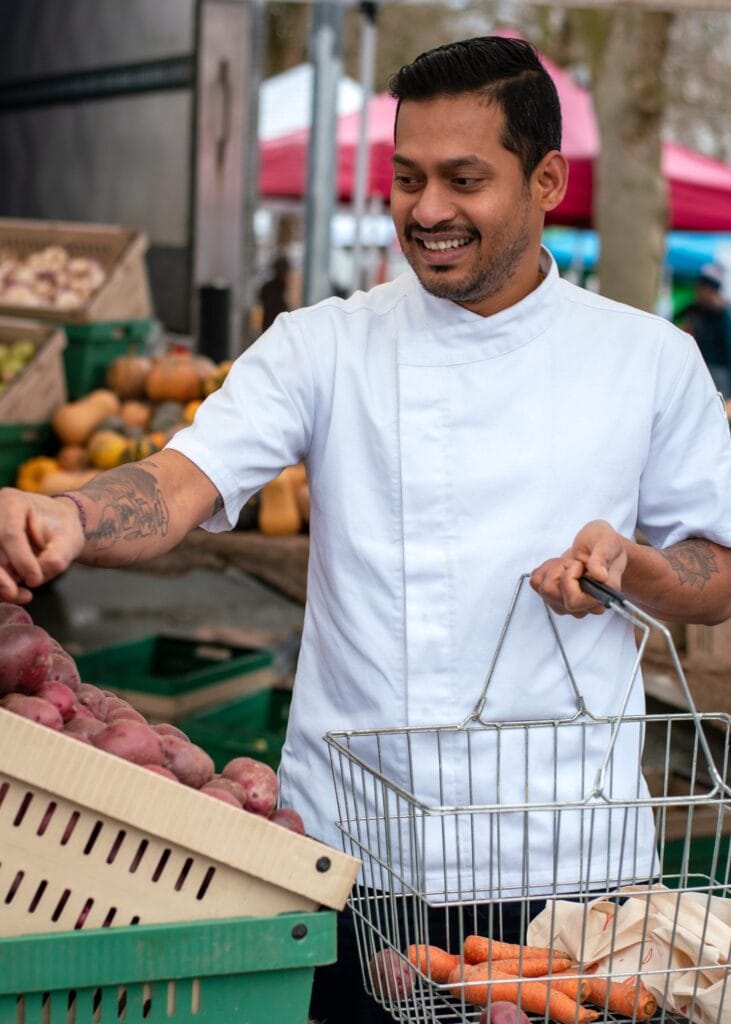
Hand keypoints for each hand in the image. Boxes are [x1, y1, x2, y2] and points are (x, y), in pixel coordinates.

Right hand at [0, 488, 85, 602]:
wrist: (53, 527)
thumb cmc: (61, 528)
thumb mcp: (70, 539)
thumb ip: (56, 556)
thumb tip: (37, 576)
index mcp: (12, 503)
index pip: (10, 533)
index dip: (20, 560)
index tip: (35, 579)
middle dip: (0, 576)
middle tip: (15, 593)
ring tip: (20, 595)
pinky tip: (13, 593)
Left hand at [530, 519, 627, 616]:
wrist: (595, 546)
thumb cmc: (605, 545)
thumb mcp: (607, 543)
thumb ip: (603, 558)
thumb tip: (599, 576)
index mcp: (600, 598)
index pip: (574, 602)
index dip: (571, 579)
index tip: (580, 564)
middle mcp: (583, 607)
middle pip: (553, 594)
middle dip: (561, 570)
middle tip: (576, 562)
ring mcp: (565, 603)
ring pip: (543, 588)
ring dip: (554, 569)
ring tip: (570, 563)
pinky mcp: (552, 596)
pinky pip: (536, 582)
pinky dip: (546, 568)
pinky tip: (562, 565)